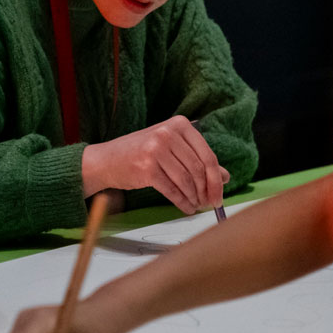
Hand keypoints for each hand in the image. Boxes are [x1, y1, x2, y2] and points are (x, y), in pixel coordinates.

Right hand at [81, 116, 228, 213]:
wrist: (107, 160)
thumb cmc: (141, 153)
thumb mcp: (171, 149)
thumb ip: (197, 159)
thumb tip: (225, 176)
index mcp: (179, 124)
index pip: (207, 154)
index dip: (216, 178)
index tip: (220, 195)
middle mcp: (167, 133)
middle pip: (198, 168)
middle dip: (207, 190)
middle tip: (210, 204)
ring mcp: (156, 149)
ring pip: (186, 180)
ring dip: (194, 197)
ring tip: (196, 205)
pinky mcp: (146, 168)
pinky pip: (172, 190)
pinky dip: (182, 202)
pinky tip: (186, 208)